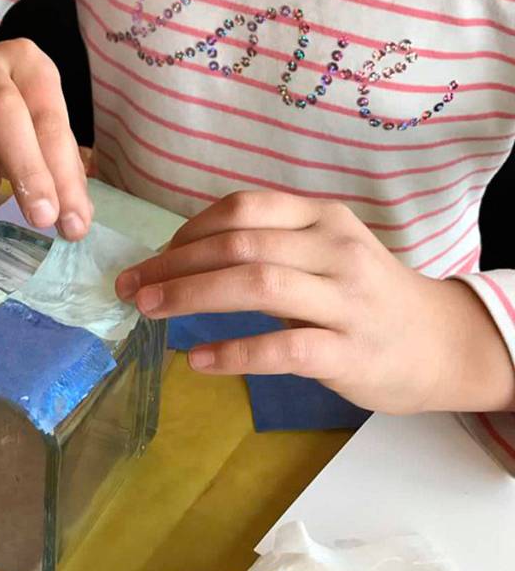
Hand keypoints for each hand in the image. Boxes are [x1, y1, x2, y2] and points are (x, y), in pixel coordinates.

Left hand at [116, 191, 514, 413]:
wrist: (441, 343)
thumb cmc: (368, 298)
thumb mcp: (326, 254)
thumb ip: (270, 247)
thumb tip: (185, 256)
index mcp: (322, 218)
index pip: (243, 210)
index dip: (186, 232)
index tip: (152, 258)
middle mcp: (334, 249)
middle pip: (239, 244)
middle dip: (173, 265)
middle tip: (131, 286)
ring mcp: (345, 300)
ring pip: (257, 284)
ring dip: (191, 296)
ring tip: (148, 312)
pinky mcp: (349, 351)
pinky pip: (283, 348)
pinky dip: (234, 353)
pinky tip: (197, 360)